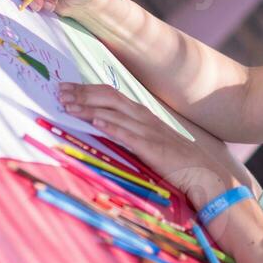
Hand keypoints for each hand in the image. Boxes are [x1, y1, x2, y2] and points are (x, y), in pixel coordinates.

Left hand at [58, 83, 237, 210]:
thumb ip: (128, 132)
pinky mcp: (152, 148)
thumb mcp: (148, 140)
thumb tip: (101, 127)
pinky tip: (96, 123)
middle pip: (108, 98)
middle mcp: (143, 117)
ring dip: (89, 108)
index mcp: (141, 114)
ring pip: (114, 113)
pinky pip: (128, 135)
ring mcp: (148, 131)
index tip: (65, 88)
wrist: (203, 173)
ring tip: (68, 106)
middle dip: (81, 93)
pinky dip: (111, 127)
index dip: (86, 90)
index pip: (109, 95)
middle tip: (59, 92)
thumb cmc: (174, 160)